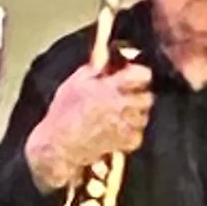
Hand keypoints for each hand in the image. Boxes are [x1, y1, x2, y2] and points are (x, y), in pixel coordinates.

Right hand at [25, 57, 153, 195]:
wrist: (58, 146)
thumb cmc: (62, 115)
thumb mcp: (74, 83)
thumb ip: (94, 68)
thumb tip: (108, 59)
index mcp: (110, 86)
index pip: (143, 74)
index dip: (140, 74)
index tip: (133, 76)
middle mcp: (121, 104)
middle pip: (148, 97)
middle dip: (139, 96)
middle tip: (126, 98)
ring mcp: (125, 124)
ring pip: (144, 116)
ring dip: (135, 115)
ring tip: (118, 117)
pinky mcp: (125, 142)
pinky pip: (138, 134)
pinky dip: (130, 134)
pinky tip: (116, 132)